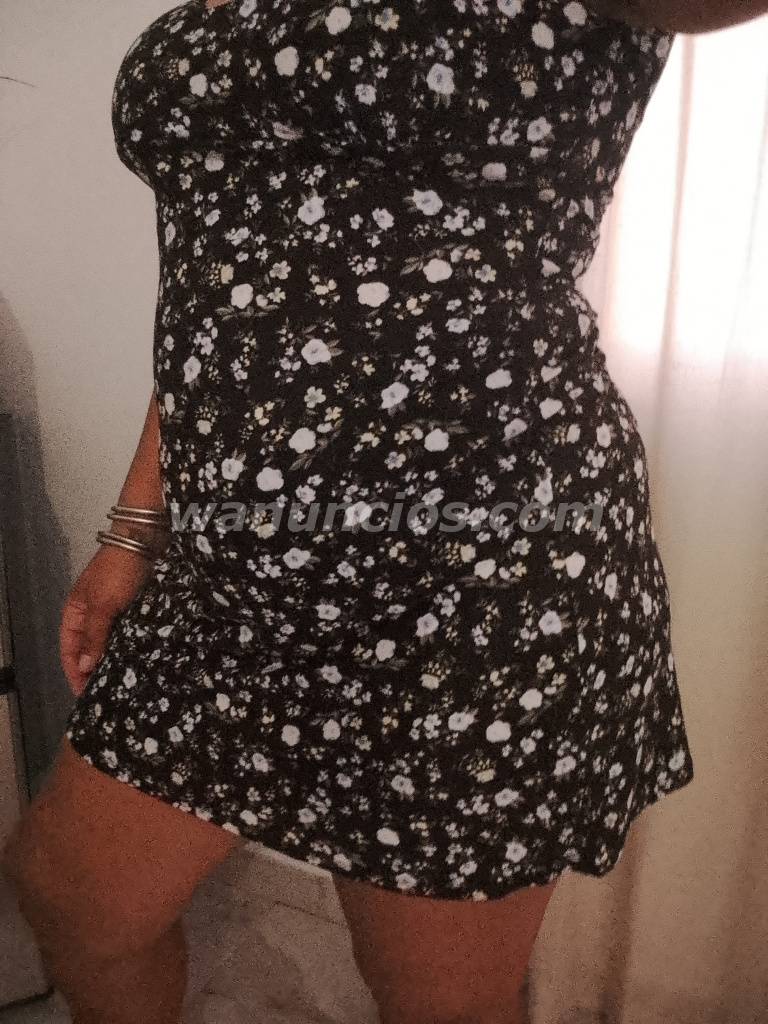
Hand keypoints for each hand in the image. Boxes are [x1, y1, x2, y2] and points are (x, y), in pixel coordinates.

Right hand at [60, 544, 153, 695]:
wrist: (147, 539)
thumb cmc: (119, 569)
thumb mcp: (103, 604)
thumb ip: (93, 636)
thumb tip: (84, 667)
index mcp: (76, 611)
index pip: (69, 649)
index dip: (74, 672)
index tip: (84, 693)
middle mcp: (93, 612)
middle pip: (89, 647)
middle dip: (94, 669)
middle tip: (106, 693)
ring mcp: (115, 608)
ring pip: (111, 641)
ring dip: (115, 659)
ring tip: (124, 681)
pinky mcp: (136, 605)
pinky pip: (130, 631)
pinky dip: (132, 645)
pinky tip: (141, 658)